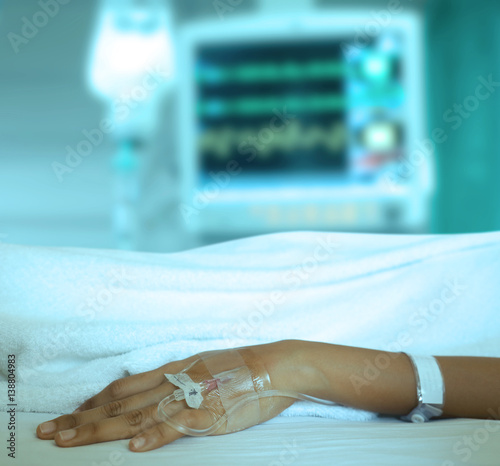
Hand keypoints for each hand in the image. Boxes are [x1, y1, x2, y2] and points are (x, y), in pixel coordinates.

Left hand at [36, 340, 305, 451]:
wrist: (274, 364)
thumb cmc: (241, 367)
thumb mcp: (203, 367)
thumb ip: (179, 378)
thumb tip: (156, 391)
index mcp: (174, 370)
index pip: (124, 387)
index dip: (95, 401)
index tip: (72, 413)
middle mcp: (175, 382)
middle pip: (120, 402)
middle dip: (83, 418)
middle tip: (50, 431)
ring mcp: (190, 398)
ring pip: (138, 415)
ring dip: (102, 429)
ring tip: (70, 440)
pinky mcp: (210, 414)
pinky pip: (177, 425)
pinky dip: (154, 435)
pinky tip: (133, 446)